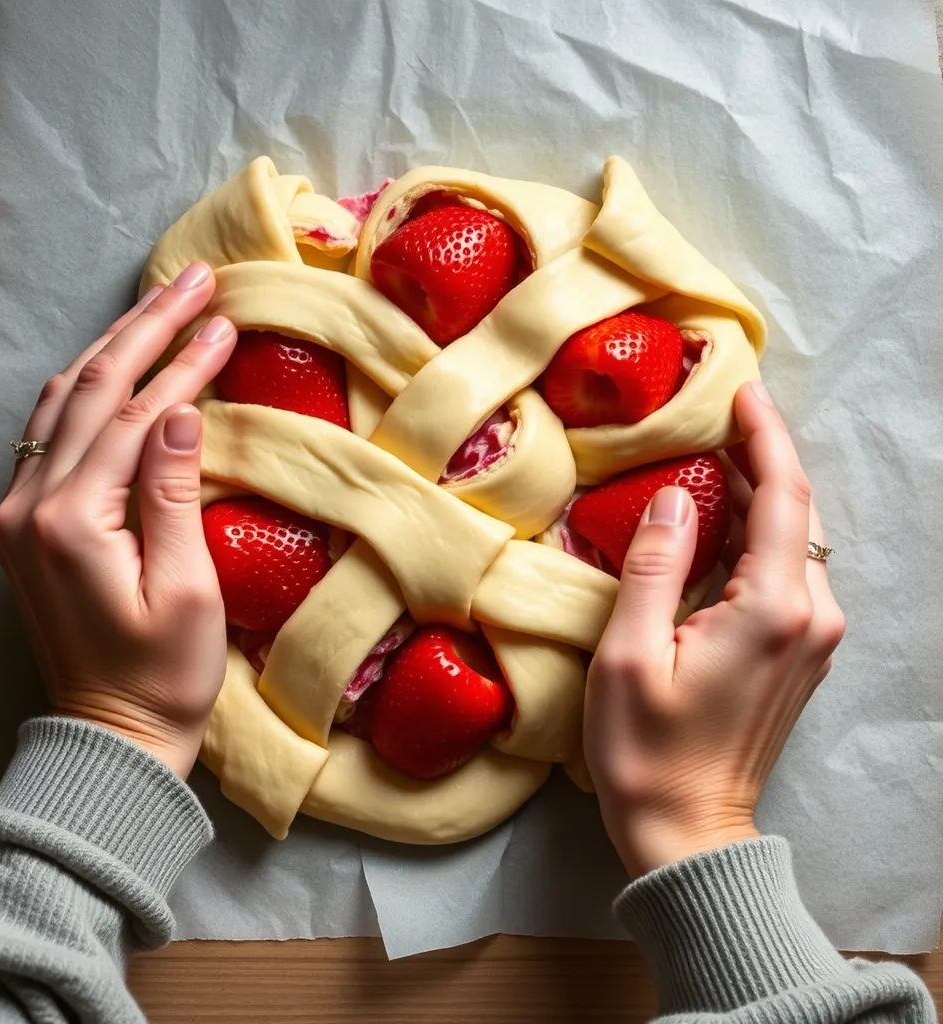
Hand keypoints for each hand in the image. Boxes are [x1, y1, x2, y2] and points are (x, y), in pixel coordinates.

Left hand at [0, 263, 237, 777]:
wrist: (111, 736)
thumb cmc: (163, 676)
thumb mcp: (188, 591)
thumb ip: (174, 495)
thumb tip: (184, 410)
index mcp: (71, 523)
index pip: (134, 416)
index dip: (184, 363)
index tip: (226, 321)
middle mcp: (30, 507)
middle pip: (92, 391)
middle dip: (147, 329)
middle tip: (195, 281)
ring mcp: (19, 512)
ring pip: (65, 402)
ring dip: (115, 348)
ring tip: (162, 305)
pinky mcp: (27, 523)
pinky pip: (53, 431)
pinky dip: (90, 387)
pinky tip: (117, 363)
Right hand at [584, 380, 844, 877]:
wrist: (688, 829)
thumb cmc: (648, 749)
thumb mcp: (628, 652)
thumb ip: (654, 564)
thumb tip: (670, 497)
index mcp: (773, 608)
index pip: (784, 497)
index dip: (764, 437)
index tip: (742, 391)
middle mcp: (810, 616)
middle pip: (797, 512)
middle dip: (760, 459)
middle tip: (714, 418)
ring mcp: (812, 637)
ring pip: (795, 541)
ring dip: (757, 498)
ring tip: (708, 460)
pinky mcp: (800, 652)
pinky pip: (789, 573)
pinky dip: (758, 537)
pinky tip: (720, 524)